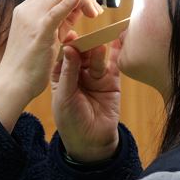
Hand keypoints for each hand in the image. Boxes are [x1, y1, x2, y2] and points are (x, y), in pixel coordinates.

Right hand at [0, 0, 98, 132]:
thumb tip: (77, 6)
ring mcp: (31, 20)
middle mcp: (26, 10)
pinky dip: (67, 3)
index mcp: (26, 10)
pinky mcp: (38, 33)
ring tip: (95, 12)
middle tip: (98, 3)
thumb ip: (61, 19)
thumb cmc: (29, 63)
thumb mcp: (46, 35)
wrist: (13, 83)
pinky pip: (53, 13)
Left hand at [52, 38, 121, 163]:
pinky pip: (113, 64)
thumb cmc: (70, 121)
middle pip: (81, 54)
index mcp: (61, 76)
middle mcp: (78, 73)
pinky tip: (117, 40)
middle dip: (84, 46)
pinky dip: (116, 52)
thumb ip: (68, 72)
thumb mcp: (64, 96)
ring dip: (97, 51)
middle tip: (86, 40)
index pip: (64, 56)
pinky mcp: (111, 81)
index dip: (67, 46)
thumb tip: (70, 48)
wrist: (91, 142)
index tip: (70, 37)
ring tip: (98, 46)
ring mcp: (95, 76)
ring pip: (96, 58)